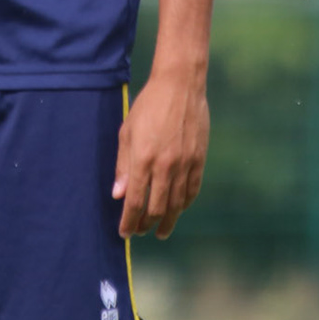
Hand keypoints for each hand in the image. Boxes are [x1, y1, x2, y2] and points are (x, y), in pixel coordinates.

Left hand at [112, 72, 208, 238]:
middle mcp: (165, 165)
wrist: (180, 86)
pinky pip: (193, 190)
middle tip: (139, 231)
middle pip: (156, 208)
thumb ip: (123, 165)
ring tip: (160, 230)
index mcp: (143, 159)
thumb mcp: (127, 132)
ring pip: (177, 204)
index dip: (128, 221)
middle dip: (146, 224)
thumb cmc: (148, 106)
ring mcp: (185, 163)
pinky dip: (185, 204)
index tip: (124, 233)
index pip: (135, 201)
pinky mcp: (199, 159)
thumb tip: (118, 194)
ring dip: (167, 221)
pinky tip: (178, 209)